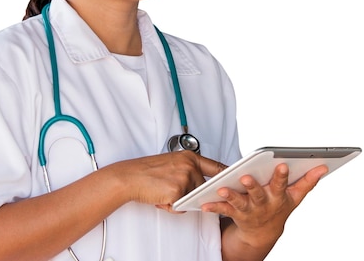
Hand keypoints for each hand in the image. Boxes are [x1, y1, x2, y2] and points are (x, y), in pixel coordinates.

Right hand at [109, 151, 227, 211]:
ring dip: (178, 200)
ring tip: (162, 191)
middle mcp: (189, 166)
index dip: (225, 174)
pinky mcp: (177, 191)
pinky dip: (170, 206)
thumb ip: (188, 169)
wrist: (129, 177)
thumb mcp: (171, 163)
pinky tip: (159, 197)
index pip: (215, 166)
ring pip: (191, 198)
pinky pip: (180, 207)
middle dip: (189, 193)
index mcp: (189, 157)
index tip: (234, 178)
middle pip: (202, 187)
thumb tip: (200, 182)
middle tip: (171, 190)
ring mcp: (185, 178)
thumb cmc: (147, 171)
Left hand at [201, 163, 328, 247]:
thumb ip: (308, 181)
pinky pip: (223, 209)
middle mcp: (263, 204)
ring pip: (239, 202)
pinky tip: (205, 203)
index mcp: (278, 196)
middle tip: (246, 177)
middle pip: (258, 193)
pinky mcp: (235, 213)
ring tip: (222, 188)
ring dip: (231, 195)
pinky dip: (214, 206)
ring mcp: (249, 210)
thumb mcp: (296, 197)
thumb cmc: (278, 208)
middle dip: (253, 186)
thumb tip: (323, 166)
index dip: (282, 175)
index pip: (281, 184)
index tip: (282, 165)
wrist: (263, 232)